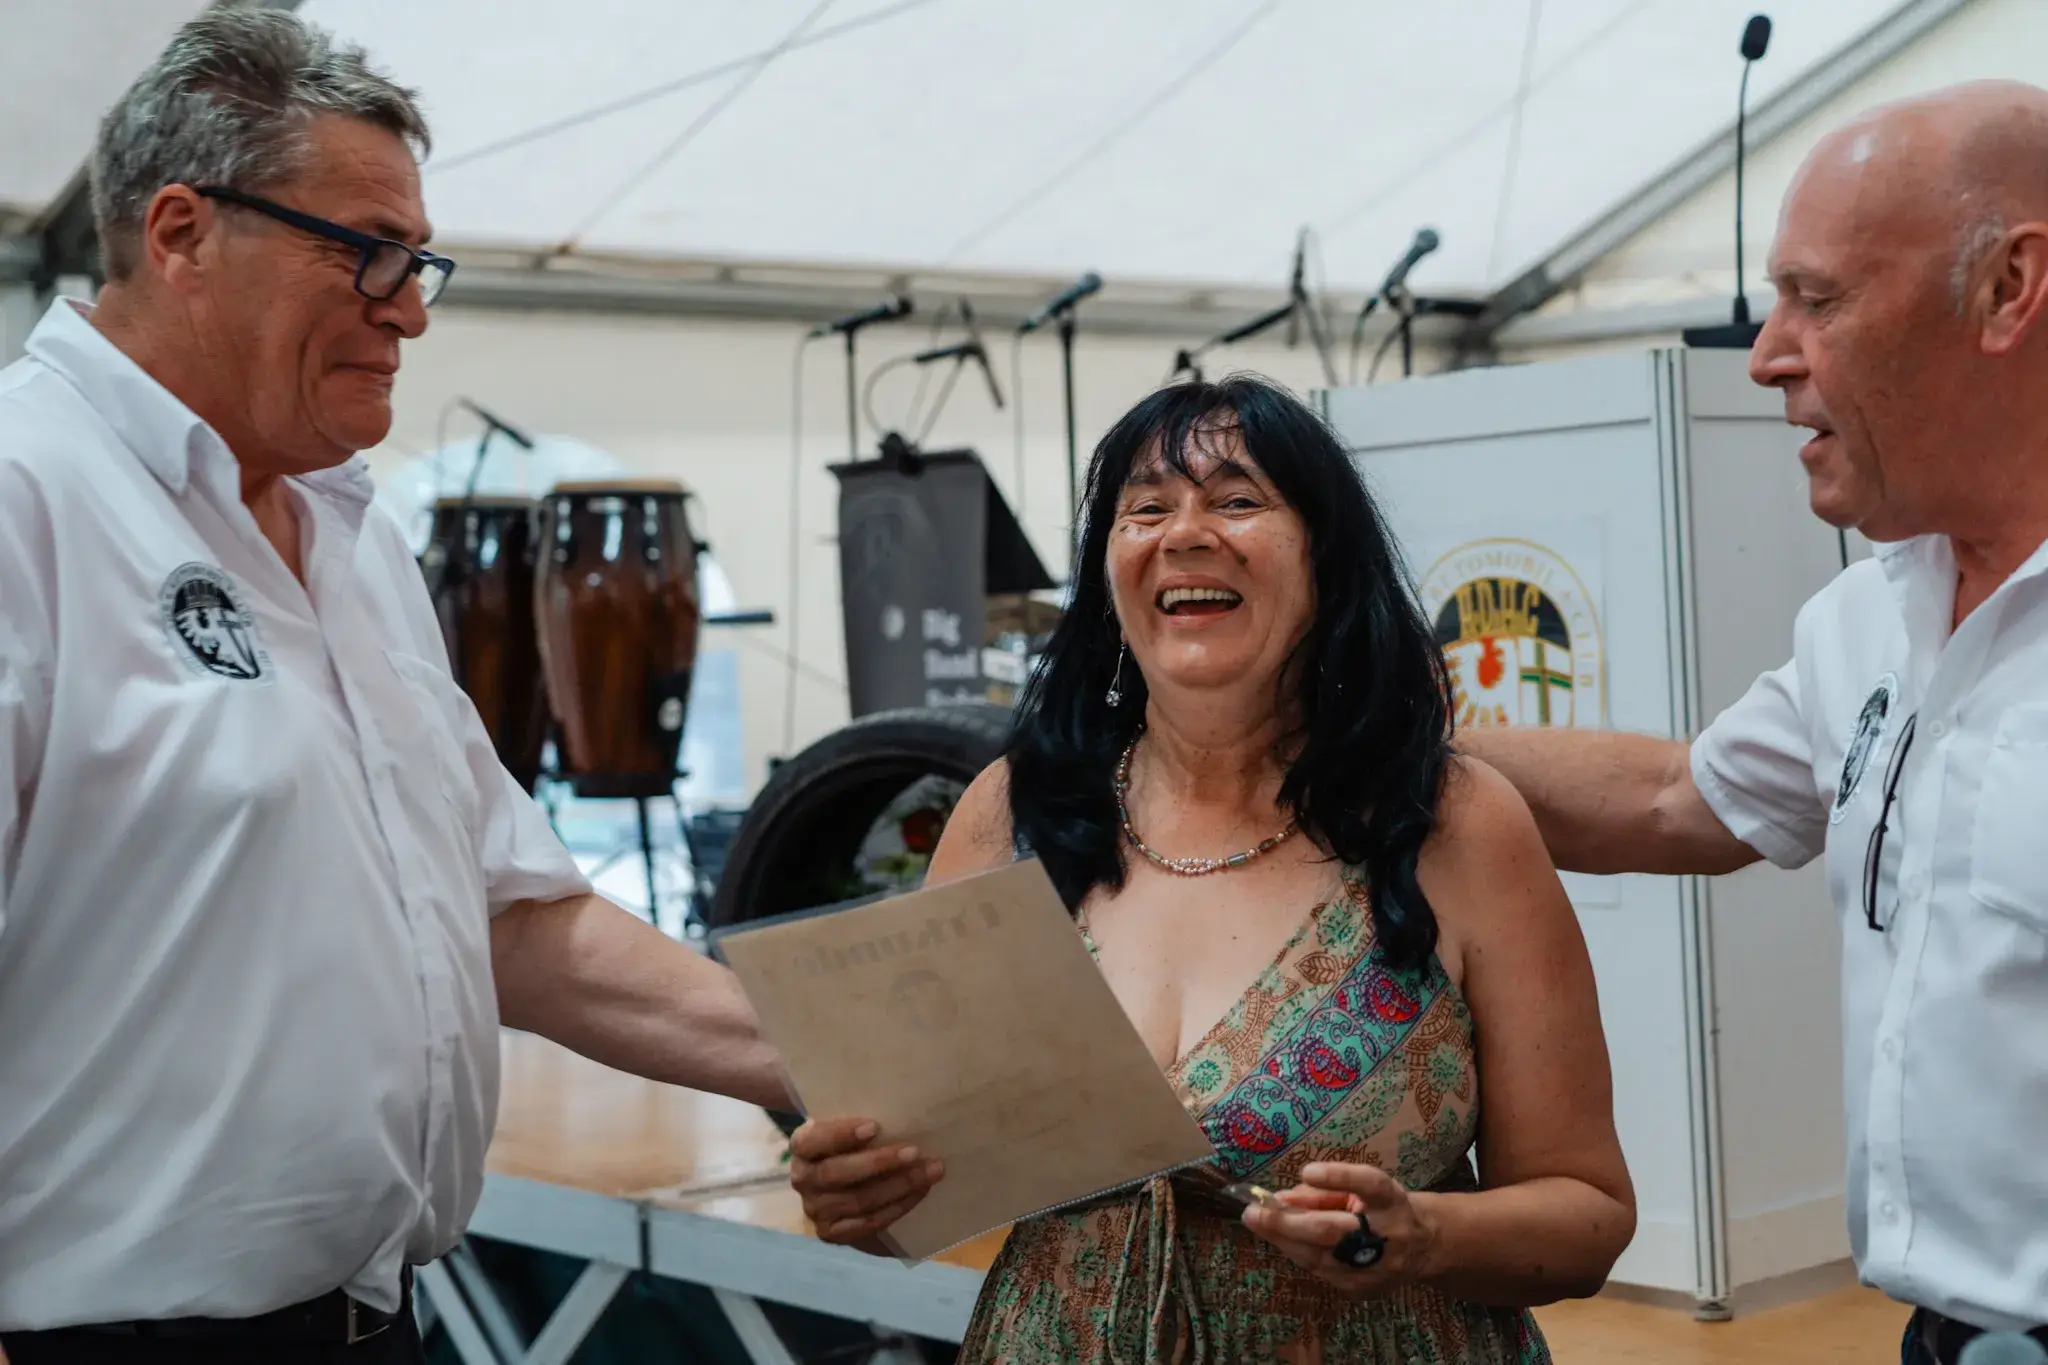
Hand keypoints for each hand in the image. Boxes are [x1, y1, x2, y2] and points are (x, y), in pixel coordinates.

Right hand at [788, 1116, 943, 1248]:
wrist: (834, 1182)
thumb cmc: (847, 1142)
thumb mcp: (844, 1126)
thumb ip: (860, 1120)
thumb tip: (903, 1112)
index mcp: (801, 1146)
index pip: (815, 1140)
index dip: (842, 1134)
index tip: (875, 1126)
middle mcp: (802, 1179)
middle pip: (837, 1174)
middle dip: (879, 1163)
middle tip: (914, 1151)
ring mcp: (815, 1210)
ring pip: (858, 1201)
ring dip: (899, 1186)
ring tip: (930, 1171)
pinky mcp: (831, 1233)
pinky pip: (868, 1224)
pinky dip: (898, 1207)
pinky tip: (920, 1192)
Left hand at [1241, 1162, 1437, 1294]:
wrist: (1422, 1248)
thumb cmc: (1382, 1207)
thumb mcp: (1361, 1189)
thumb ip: (1324, 1191)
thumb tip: (1280, 1200)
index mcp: (1392, 1201)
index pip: (1370, 1185)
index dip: (1339, 1177)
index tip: (1306, 1170)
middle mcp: (1388, 1235)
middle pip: (1332, 1231)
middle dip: (1286, 1222)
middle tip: (1252, 1210)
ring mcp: (1376, 1268)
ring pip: (1317, 1257)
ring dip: (1282, 1238)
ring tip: (1257, 1221)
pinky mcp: (1362, 1289)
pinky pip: (1319, 1271)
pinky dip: (1297, 1252)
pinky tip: (1281, 1238)